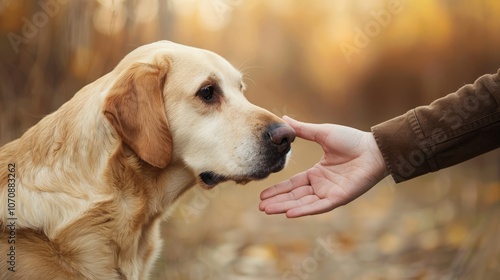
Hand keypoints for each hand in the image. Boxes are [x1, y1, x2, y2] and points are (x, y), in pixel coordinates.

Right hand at [259, 116, 388, 217]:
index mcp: (317, 173)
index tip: (262, 194)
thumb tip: (284, 118)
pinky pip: (318, 206)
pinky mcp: (339, 198)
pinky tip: (289, 213)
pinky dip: (304, 210)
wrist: (374, 148)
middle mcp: (321, 185)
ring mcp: (329, 193)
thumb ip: (303, 130)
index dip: (278, 190)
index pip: (293, 184)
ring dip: (285, 207)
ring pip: (303, 203)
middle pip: (294, 196)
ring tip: (267, 210)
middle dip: (277, 201)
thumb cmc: (352, 140)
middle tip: (260, 207)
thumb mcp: (322, 133)